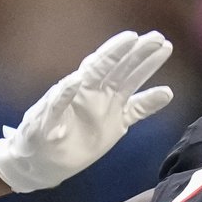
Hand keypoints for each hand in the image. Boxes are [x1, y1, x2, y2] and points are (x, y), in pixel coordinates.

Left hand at [0, 30, 174, 192]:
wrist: (39, 164)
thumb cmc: (35, 140)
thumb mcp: (41, 122)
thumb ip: (58, 102)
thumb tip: (75, 79)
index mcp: (77, 89)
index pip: (99, 65)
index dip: (115, 50)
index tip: (132, 37)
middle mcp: (95, 93)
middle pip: (120, 67)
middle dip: (138, 52)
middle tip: (158, 37)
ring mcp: (107, 107)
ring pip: (131, 81)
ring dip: (147, 66)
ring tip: (165, 48)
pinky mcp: (115, 125)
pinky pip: (137, 111)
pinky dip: (151, 103)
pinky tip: (167, 94)